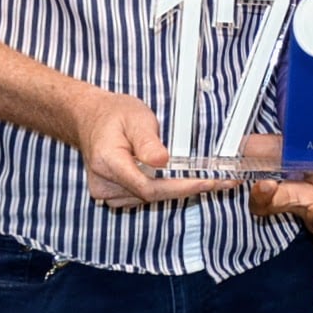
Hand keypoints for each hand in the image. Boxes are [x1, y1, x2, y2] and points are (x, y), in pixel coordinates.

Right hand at [69, 89, 228, 207]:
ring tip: (206, 179)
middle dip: (187, 189)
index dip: (180, 188)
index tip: (206, 183)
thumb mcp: (135, 117)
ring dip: (177, 190)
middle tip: (221, 183)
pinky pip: (144, 196)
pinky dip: (164, 189)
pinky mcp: (113, 195)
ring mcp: (107, 192)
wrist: (91, 119)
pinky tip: (182, 180)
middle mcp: (104, 183)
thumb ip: (147, 141)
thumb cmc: (114, 114)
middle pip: (152, 195)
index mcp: (108, 162)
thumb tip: (162, 161)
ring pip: (149, 198)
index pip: (148, 187)